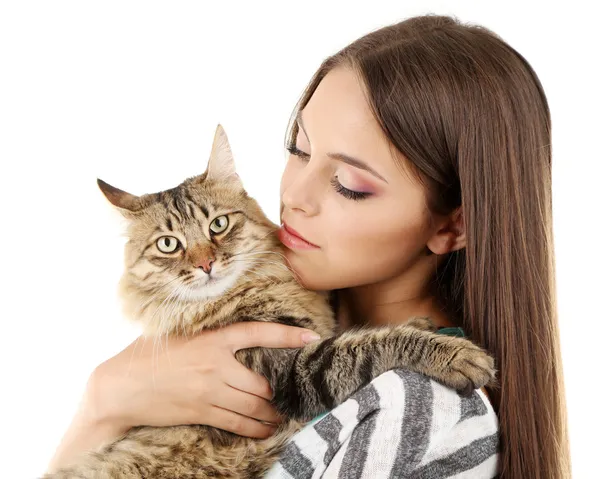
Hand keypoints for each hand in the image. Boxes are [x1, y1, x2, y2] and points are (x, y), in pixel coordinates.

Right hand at [84, 322, 320, 438]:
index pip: (258, 333)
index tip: (311, 338)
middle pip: (262, 381)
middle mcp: (216, 365)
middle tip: (290, 389)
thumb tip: (233, 329)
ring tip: (282, 414)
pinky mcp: (202, 412)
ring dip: (273, 412)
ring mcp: (210, 391)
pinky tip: (267, 430)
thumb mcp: (178, 333)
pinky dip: (257, 429)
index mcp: (212, 338)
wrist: (119, 388)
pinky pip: (238, 424)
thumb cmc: (147, 355)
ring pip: (255, 405)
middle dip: (278, 388)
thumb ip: (207, 332)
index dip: (288, 335)